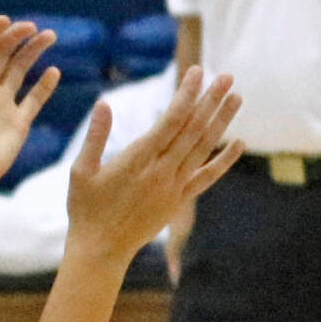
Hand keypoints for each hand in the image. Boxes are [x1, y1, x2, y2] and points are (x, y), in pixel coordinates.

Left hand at [0, 17, 60, 193]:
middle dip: (18, 37)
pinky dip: (45, 86)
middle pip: (5, 53)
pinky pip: (35, 99)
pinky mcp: (20, 121)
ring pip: (22, 69)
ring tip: (50, 36)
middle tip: (33, 27)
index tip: (7, 20)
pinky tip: (54, 71)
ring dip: (35, 52)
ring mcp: (5, 103)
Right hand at [64, 68, 241, 273]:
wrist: (102, 249)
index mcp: (138, 160)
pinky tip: (239, 143)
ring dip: (221, 122)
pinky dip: (224, 161)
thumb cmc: (86, 209)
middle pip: (193, 129)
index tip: (196, 72)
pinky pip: (207, 177)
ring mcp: (174, 187)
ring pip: (203, 149)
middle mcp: (162, 171)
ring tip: (236, 97)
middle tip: (226, 76)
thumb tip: (103, 102)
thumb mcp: (81, 171)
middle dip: (210, 100)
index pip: (170, 120)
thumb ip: (95, 136)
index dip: (186, 94)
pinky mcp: (179, 202)